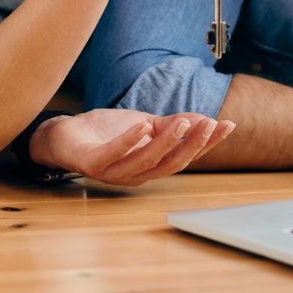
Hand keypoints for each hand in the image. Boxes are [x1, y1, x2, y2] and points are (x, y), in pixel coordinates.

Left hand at [28, 108, 236, 185]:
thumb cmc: (105, 134)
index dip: (207, 143)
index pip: (185, 157)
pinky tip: (143, 124)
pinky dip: (129, 141)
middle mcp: (136, 174)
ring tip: (184, 122)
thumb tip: (202, 118)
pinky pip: (114, 154)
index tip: (228, 125)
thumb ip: (169, 125)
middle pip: (171, 163)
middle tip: (210, 124)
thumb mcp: (144, 124)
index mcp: (151, 166)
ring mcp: (114, 171)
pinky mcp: (93, 163)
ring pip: (147, 160)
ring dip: (167, 142)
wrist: (64, 137)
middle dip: (193, 145)